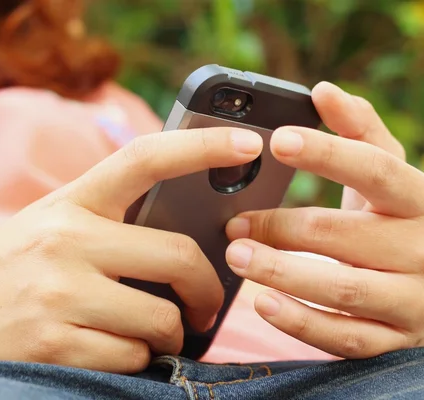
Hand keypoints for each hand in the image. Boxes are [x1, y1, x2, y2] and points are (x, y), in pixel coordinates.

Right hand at [0, 126, 262, 383]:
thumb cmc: (3, 272)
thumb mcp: (48, 229)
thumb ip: (107, 223)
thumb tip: (187, 241)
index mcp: (68, 203)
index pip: (144, 158)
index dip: (201, 145)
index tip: (248, 145)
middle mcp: (65, 240)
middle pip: (178, 256)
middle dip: (207, 290)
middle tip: (207, 306)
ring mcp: (59, 293)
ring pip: (160, 320)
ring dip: (164, 335)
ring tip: (141, 333)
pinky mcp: (54, 344)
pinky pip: (132, 359)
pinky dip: (134, 362)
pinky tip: (106, 352)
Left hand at [225, 82, 423, 358]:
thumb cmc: (400, 219)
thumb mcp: (390, 176)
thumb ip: (360, 133)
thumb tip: (323, 91)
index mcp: (419, 199)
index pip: (376, 168)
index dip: (327, 153)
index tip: (277, 139)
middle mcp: (423, 249)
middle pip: (345, 235)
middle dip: (282, 227)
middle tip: (233, 222)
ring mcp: (413, 300)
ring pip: (342, 289)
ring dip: (282, 273)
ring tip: (236, 256)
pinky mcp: (396, 339)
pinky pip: (346, 338)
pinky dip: (301, 323)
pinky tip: (262, 303)